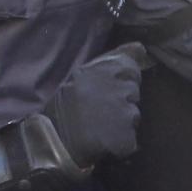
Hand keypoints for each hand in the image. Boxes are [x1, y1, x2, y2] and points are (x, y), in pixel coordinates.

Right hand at [42, 42, 145, 165]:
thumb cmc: (64, 106)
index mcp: (101, 70)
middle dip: (122, 101)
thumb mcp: (82, 74)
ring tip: (99, 126)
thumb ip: (113, 59)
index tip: (108, 88)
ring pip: (133, 116)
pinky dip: (121, 143)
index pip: (130, 68)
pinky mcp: (125, 138)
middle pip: (134, 92)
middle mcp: (115, 88)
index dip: (123, 79)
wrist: (50, 141)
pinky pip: (130, 139)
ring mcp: (122, 114)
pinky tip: (103, 141)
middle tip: (100, 110)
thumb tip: (141, 47)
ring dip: (122, 122)